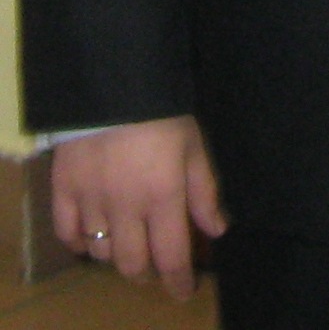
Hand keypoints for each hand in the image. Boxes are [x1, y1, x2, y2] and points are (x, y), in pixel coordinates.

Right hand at [50, 116, 226, 299]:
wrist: (112, 85)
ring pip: (100, 253)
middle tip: (157, 265)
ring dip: (117, 256)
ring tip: (130, 243)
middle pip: (132, 265)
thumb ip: (204, 191)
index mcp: (163, 197)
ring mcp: (89, 201)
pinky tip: (92, 237)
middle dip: (148, 273)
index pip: (172, 256)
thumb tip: (217, 229)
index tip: (184, 292)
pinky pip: (66, 233)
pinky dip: (80, 242)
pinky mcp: (62, 191)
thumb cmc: (164, 113)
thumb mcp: (195, 146)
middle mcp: (125, 208)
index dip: (178, 281)